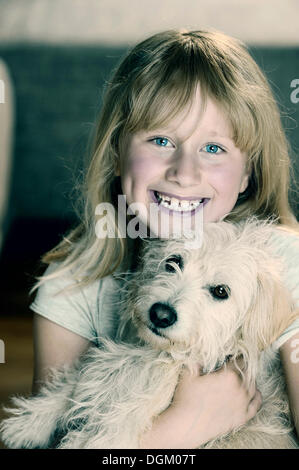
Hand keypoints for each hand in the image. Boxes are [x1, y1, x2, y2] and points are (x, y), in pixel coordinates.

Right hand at [140, 359, 261, 448]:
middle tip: (236, 364)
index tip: (234, 354)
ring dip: (249, 379)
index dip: (237, 355)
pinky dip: (256, 395)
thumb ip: (197, 359)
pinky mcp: (243, 417)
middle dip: (243, 366)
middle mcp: (240, 388)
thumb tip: (200, 348)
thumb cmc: (186, 398)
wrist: (186, 425)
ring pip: (253, 386)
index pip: (240, 360)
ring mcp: (243, 404)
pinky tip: (253, 391)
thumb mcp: (189, 373)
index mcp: (229, 375)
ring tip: (242, 376)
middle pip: (248, 372)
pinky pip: (257, 403)